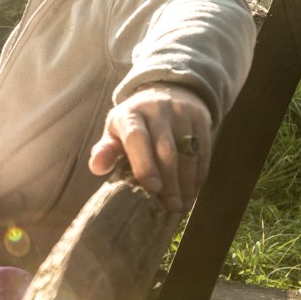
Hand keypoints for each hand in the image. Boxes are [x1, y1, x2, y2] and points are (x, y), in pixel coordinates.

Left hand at [88, 83, 211, 212]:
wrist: (165, 92)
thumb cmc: (134, 123)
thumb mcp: (115, 132)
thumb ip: (105, 151)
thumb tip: (97, 168)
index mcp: (131, 114)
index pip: (137, 138)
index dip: (144, 164)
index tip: (152, 188)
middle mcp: (157, 108)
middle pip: (166, 149)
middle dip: (170, 181)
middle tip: (172, 206)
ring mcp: (181, 111)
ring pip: (187, 152)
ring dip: (186, 182)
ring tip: (182, 204)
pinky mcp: (200, 116)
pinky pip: (203, 149)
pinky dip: (199, 173)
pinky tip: (193, 191)